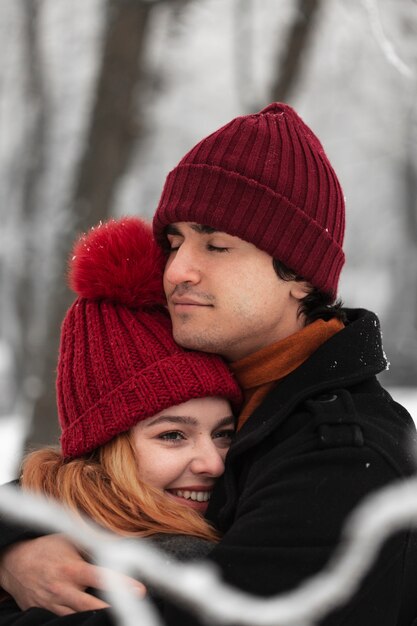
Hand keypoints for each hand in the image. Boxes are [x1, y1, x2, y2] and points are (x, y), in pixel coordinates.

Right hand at [0, 534, 144, 614]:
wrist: (15, 564)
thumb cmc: (48, 548)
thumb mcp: (70, 539)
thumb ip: (94, 543)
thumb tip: (121, 542)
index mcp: (71, 568)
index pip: (100, 577)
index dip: (120, 584)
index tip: (140, 590)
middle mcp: (63, 589)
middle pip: (91, 606)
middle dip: (113, 608)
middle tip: (133, 607)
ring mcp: (54, 605)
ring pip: (79, 617)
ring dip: (98, 616)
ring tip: (118, 613)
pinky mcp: (46, 614)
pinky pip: (67, 620)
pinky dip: (80, 618)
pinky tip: (95, 616)